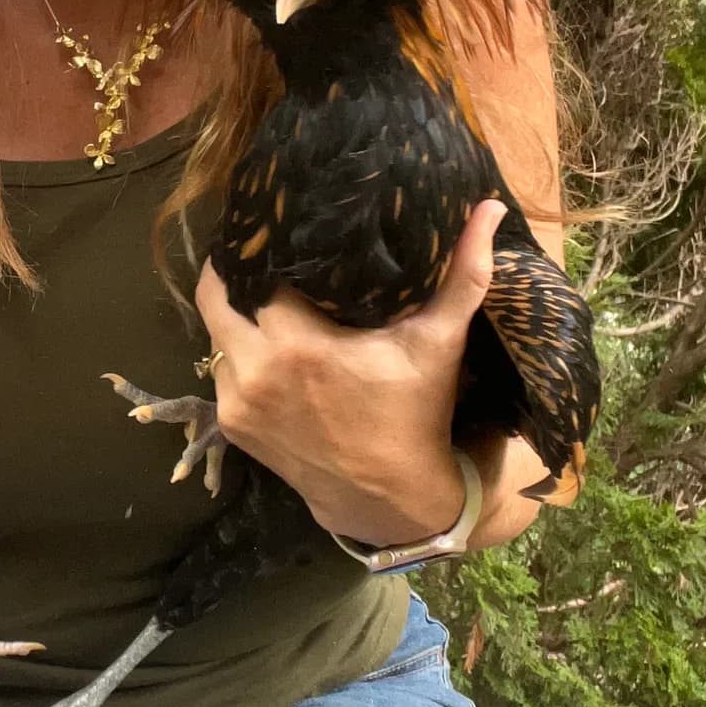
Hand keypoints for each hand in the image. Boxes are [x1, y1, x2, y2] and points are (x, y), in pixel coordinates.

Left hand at [195, 198, 507, 546]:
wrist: (390, 498)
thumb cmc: (416, 413)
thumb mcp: (439, 343)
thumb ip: (463, 275)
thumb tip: (490, 207)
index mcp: (298, 343)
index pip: (255, 270)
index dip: (262, 245)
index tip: (275, 226)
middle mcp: (257, 369)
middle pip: (216, 295)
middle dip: (234, 272)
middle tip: (258, 252)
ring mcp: (237, 399)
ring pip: (215, 334)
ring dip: (234, 314)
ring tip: (259, 292)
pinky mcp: (232, 424)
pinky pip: (222, 370)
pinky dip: (239, 353)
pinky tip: (264, 343)